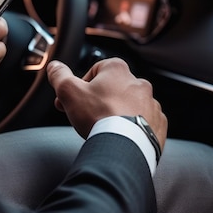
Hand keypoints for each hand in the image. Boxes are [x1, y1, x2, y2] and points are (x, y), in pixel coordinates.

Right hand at [46, 58, 166, 148]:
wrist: (124, 146)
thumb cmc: (98, 116)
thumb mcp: (69, 91)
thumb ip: (59, 76)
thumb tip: (54, 66)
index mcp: (118, 70)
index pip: (96, 70)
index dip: (82, 84)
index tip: (75, 99)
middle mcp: (138, 83)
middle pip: (112, 89)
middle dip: (98, 100)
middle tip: (85, 116)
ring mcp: (151, 104)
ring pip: (128, 105)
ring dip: (117, 113)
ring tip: (104, 128)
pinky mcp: (158, 124)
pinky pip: (143, 122)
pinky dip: (132, 128)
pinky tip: (120, 136)